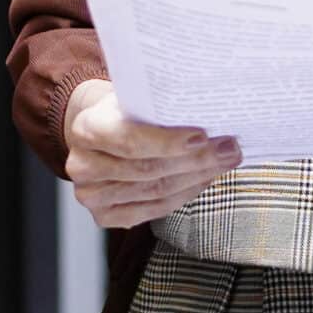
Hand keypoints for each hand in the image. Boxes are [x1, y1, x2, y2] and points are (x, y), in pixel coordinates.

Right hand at [61, 79, 241, 227]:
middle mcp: (83, 167)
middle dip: (196, 160)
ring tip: (224, 161)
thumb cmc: (124, 111)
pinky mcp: (104, 216)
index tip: (203, 136)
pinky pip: (154, 210)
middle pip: (148, 170)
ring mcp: (91, 196)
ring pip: (155, 191)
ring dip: (197, 177)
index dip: (168, 142)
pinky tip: (204, 179)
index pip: (130, 141)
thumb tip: (209, 108)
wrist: (98, 131)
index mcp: (86, 129)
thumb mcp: (134, 96)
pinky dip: (184, 194)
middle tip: (229, 149)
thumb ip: (159, 103)